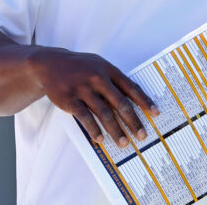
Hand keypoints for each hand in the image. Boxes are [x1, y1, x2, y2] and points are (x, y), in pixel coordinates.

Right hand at [28, 48, 158, 147]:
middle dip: (133, 121)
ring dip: (115, 130)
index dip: (145, 101)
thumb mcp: (99, 66)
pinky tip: (100, 138)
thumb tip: (133, 100)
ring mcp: (83, 89)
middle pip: (120, 103)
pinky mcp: (69, 99)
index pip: (131, 87)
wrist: (50, 64)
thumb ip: (114, 80)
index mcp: (108, 70)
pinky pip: (85, 117)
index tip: (156, 113)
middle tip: (141, 135)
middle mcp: (98, 78)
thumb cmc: (80, 67)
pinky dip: (94, 129)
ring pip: (104, 113)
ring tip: (123, 142)